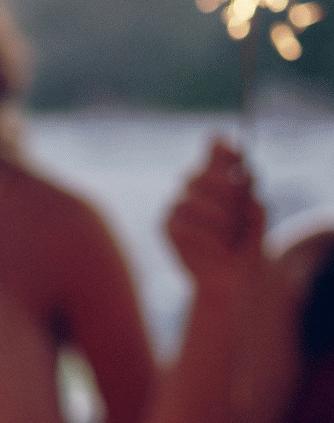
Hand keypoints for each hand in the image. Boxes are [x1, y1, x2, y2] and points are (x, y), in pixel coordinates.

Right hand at [166, 138, 265, 293]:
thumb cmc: (246, 242)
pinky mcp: (166, 225)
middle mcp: (194, 184)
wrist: (233, 276)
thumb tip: (241, 175)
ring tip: (233, 235)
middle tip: (241, 210)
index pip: (216, 145)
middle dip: (227, 189)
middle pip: (203, 171)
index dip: (225, 148)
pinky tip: (221, 247)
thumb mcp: (256, 214)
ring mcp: (176, 203)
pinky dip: (208, 236)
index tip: (241, 158)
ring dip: (220, 218)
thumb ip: (248, 192)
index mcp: (220, 175)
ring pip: (191, 199)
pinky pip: (184, 223)